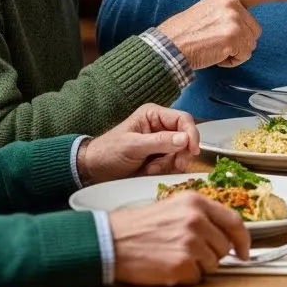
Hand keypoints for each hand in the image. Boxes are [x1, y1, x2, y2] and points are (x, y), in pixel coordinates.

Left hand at [79, 104, 200, 183]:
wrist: (94, 169)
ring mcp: (161, 142)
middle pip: (185, 137)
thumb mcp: (133, 146)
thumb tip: (185, 139)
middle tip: (174, 165)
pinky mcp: (160, 156)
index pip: (183, 119)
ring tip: (151, 169)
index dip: (191, 134)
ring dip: (169, 163)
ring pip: (181, 152)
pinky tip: (150, 171)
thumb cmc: (108, 152)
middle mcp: (160, 126)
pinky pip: (173, 162)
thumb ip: (159, 142)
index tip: (193, 150)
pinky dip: (165, 169)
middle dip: (179, 153)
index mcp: (153, 115)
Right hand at [108, 191, 250, 285]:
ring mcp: (190, 243)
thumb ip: (201, 215)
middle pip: (224, 246)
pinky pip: (196, 277)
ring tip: (174, 256)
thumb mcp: (173, 206)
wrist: (110, 240)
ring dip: (197, 265)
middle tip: (189, 252)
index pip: (234, 222)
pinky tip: (167, 265)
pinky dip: (185, 276)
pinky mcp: (181, 265)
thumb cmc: (138, 225)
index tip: (244, 251)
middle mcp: (196, 220)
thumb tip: (226, 233)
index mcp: (196, 202)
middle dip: (212, 253)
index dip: (243, 240)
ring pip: (213, 264)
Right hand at [157, 0, 286, 68]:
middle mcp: (232, 4)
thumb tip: (247, 26)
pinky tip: (215, 54)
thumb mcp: (208, 11)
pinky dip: (231, 60)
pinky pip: (244, 55)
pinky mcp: (233, 37)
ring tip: (213, 47)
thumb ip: (230, 12)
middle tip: (216, 41)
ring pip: (250, 44)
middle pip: (255, 29)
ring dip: (235, 51)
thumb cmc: (186, 34)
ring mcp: (234, 20)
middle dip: (239, 41)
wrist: (169, 46)